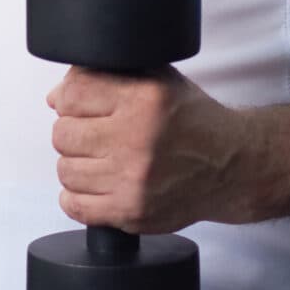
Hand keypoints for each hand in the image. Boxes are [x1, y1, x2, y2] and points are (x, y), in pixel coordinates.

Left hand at [48, 66, 247, 234]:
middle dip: (73, 132)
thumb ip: (108, 77)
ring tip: (100, 159)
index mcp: (144, 98)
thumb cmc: (193, 121)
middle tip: (94, 135)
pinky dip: (77, 196)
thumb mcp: (159, 80)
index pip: (71, 95)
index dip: (69, 99)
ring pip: (65, 170)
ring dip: (77, 164)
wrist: (232, 166)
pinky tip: (97, 185)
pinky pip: (75, 206)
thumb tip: (56, 97)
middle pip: (63, 134)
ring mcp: (134, 180)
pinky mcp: (132, 212)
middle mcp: (137, 139)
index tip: (79, 106)